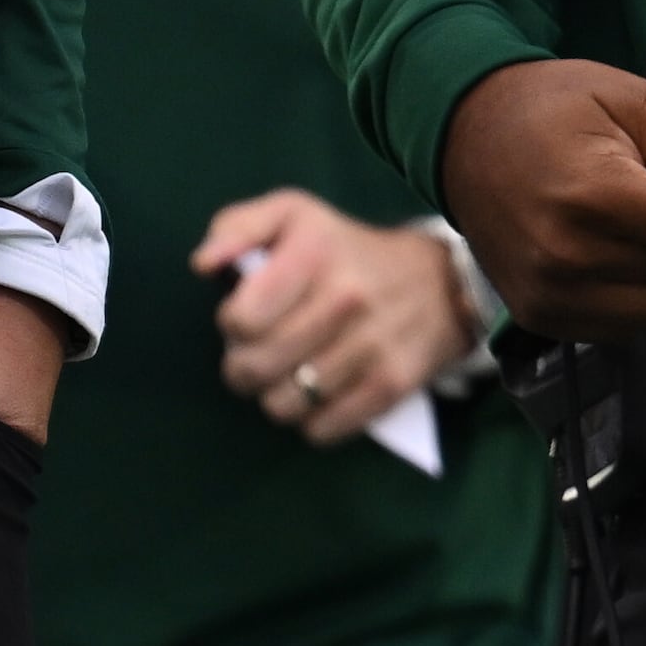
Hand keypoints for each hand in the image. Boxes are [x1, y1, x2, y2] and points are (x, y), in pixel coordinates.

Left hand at [194, 190, 481, 444]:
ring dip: (277, 397)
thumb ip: (236, 227)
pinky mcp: (393, 383)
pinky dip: (312, 422)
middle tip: (258, 358)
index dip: (233, 327)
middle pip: (255, 369)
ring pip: (284, 405)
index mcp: (314, 253)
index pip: (241, 321)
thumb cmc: (347, 250)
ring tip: (290, 376)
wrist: (442, 282)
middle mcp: (346, 298)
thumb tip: (203, 264)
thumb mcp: (292, 215)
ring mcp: (373, 345)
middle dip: (244, 369)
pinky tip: (320, 396)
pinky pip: (322, 430)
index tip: (249, 319)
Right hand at [438, 58, 645, 338]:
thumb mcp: (634, 101)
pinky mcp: (536, 315)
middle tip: (645, 188)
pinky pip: (623, 325)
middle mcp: (567, 252)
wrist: (461, 131)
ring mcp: (547, 291)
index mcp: (595, 192)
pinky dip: (632, 293)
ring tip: (619, 219)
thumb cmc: (556, 106)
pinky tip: (601, 251)